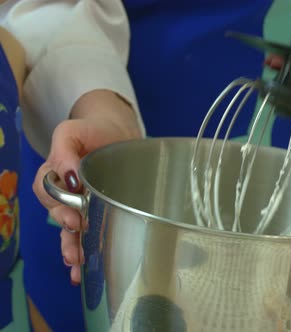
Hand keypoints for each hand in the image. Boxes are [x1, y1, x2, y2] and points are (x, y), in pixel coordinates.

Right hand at [32, 89, 142, 283]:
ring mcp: (81, 204)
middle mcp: (65, 192)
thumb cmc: (94, 130)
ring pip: (70, 231)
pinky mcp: (99, 212)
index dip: (57, 205)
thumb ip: (64, 150)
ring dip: (72, 249)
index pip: (46, 192)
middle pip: (57, 216)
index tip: (74, 216)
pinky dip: (86, 253)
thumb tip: (69, 178)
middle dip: (66, 232)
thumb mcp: (73, 131)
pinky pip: (87, 235)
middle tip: (78, 239)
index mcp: (54, 173)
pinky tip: (85, 269)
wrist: (120, 132)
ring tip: (77, 263)